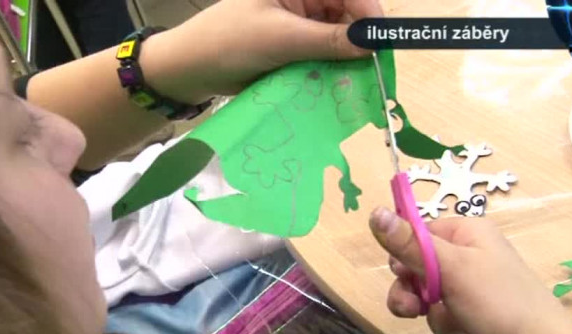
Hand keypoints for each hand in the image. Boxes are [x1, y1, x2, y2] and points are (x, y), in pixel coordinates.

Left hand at [139, 0, 381, 103]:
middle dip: (359, 39)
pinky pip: (322, 54)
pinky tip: (337, 83)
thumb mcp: (279, 38)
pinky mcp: (293, 45)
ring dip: (345, 57)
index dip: (368, 14)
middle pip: (346, 13)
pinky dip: (330, 68)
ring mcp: (298, 21)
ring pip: (337, 36)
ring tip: (356, 80)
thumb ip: (327, 40)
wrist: (189, 69)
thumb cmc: (228, 42)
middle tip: (372, 69)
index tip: (381, 43)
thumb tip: (371, 44)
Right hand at [368, 207, 571, 333]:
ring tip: (455, 326)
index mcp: (466, 231)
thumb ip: (408, 243)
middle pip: (419, 268)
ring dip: (435, 315)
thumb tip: (373, 212)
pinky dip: (451, 328)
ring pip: (430, 297)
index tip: (403, 275)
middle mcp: (471, 252)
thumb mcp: (448, 268)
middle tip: (416, 309)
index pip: (417, 234)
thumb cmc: (496, 301)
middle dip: (415, 293)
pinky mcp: (478, 311)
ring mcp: (475, 284)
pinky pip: (447, 316)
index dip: (405, 257)